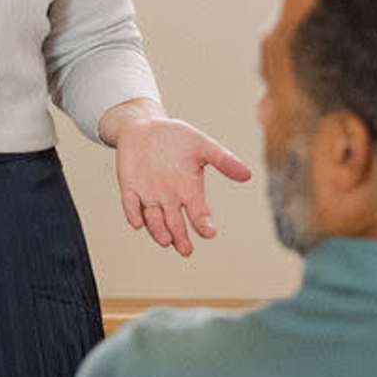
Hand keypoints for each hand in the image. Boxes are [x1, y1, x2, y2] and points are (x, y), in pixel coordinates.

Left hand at [112, 113, 251, 257]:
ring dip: (158, 230)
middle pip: (175, 223)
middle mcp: (169, 197)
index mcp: (189, 189)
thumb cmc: (175, 137)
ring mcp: (148, 194)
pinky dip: (133, 213)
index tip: (210, 232)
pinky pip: (130, 204)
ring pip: (153, 218)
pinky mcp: (129, 187)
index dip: (203, 224)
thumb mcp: (201, 145)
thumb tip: (247, 175)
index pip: (198, 213)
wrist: (144, 126)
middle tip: (186, 250)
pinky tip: (137, 222)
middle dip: (180, 237)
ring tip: (165, 241)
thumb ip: (223, 160)